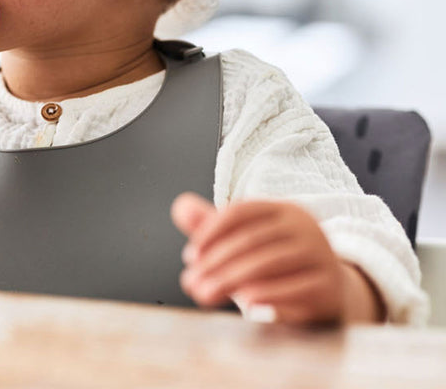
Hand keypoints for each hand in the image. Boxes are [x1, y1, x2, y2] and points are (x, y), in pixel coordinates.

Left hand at [171, 193, 346, 324]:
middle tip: (191, 282)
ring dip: (230, 280)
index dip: (210, 231)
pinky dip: (266, 296)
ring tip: (205, 294)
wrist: (331, 294)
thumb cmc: (280, 266)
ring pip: (268, 264)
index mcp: (284, 210)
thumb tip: (180, 206)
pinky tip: (245, 305)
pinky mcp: (329, 288)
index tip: (189, 256)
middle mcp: (306, 228)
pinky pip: (294, 290)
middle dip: (214, 262)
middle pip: (251, 239)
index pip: (241, 212)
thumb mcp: (248, 242)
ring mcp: (321, 256)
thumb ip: (213, 225)